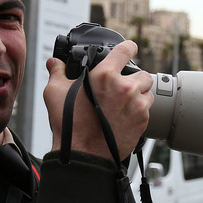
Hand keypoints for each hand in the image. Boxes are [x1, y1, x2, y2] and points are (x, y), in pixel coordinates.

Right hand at [44, 39, 153, 161]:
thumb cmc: (69, 125)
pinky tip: (125, 116)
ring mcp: (136, 105)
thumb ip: (57, 72)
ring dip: (139, 95)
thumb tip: (55, 63)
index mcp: (105, 75)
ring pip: (147, 92)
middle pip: (142, 74)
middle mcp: (125, 87)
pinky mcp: (143, 121)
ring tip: (124, 103)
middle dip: (134, 78)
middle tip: (122, 87)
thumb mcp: (55, 93)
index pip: (125, 50)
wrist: (83, 155)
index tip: (130, 48)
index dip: (128, 47)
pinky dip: (139, 110)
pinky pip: (147, 109)